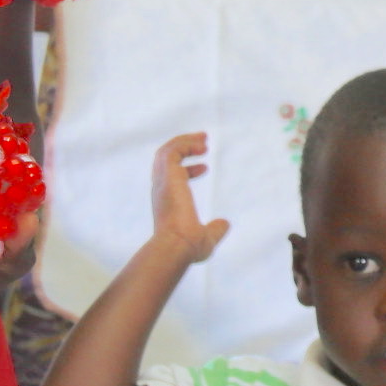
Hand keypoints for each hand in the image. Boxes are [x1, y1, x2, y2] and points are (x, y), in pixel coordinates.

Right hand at [148, 132, 231, 262]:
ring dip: (185, 141)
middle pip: (165, 161)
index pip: (171, 179)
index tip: (205, 168)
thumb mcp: (206, 238)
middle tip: (203, 141)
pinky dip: (185, 143)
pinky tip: (202, 146)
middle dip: (182, 147)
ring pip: (166, 152)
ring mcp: (162, 182)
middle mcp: (161, 190)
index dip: (188, 170)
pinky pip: (172, 150)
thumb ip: (215, 230)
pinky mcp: (168, 175)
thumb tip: (225, 224)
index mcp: (166, 203)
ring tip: (205, 138)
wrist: (176, 246)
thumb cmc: (188, 247)